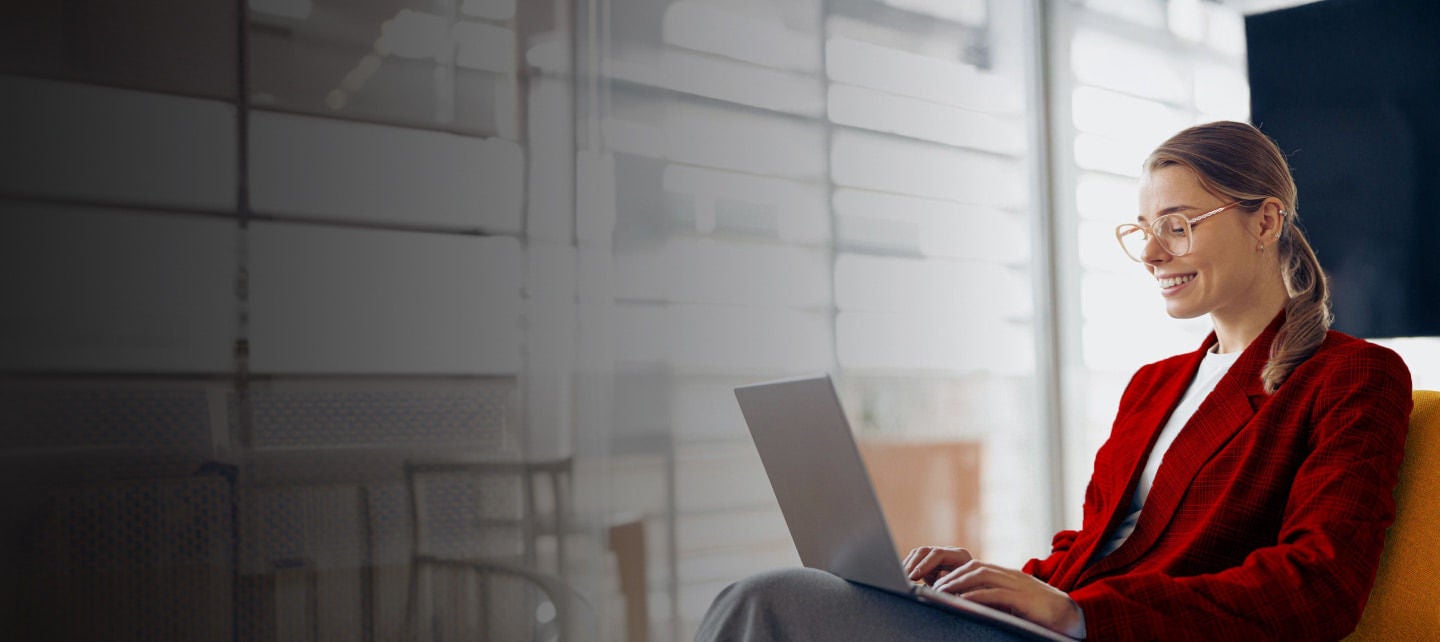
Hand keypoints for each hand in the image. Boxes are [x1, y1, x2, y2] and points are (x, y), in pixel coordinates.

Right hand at [902, 545, 972, 586]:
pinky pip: (917, 561)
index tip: (914, 576)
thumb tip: (939, 574)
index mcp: (960, 556)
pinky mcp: (932, 563)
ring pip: (919, 554)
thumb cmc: (972, 592)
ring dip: (908, 565)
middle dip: (913, 564)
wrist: (977, 592)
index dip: (924, 565)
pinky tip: (903, 576)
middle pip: (926, 551)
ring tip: (901, 577)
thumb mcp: (964, 588)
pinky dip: (909, 568)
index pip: (938, 554)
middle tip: (904, 576)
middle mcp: (949, 553)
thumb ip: (952, 581)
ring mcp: (940, 557)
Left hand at [933, 560, 1083, 636]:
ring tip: (943, 592)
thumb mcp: (1014, 602)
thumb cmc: (1040, 612)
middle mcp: (1009, 575)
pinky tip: (964, 601)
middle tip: (933, 586)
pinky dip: (978, 596)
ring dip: (959, 583)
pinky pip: (997, 594)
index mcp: (1006, 575)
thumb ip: (995, 598)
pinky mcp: (1023, 598)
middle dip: (952, 576)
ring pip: (982, 576)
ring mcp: (1017, 585)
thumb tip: (970, 604)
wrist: (1070, 615)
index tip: (937, 582)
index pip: (975, 567)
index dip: (955, 573)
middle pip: (974, 568)